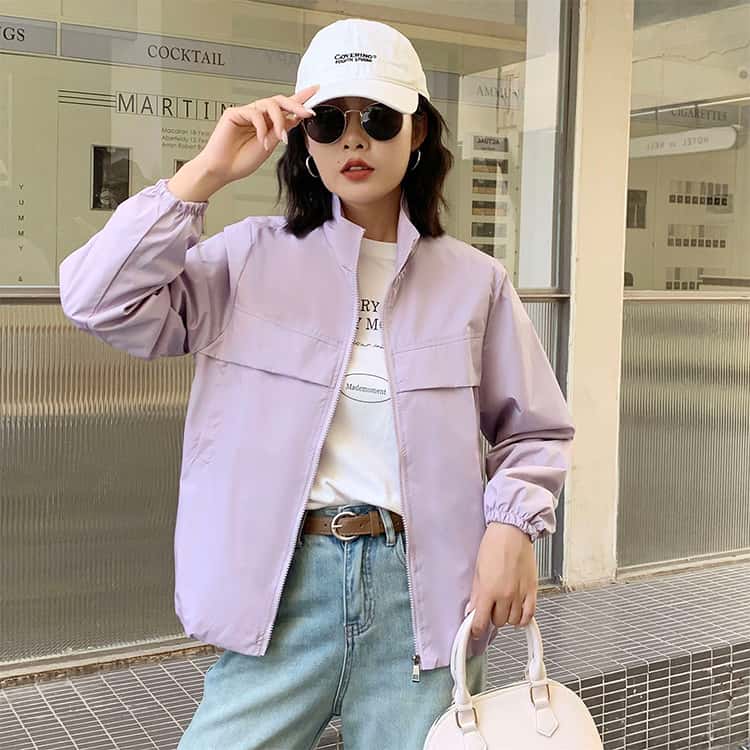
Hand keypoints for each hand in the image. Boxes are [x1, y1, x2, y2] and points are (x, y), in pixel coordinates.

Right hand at [168, 84, 319, 200]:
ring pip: (269, 104)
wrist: (223, 170)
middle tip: (307, 112)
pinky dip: (262, 127)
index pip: (286, 107)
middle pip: (279, 100)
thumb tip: (297, 117)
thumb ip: (281, 129)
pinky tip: (262, 140)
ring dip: (280, 121)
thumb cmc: (242, 161)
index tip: (316, 90)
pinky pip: (254, 113)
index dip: (300, 98)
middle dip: (296, 105)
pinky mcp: (234, 113)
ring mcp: (246, 113)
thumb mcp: (271, 145)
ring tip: (281, 137)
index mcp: (267, 123)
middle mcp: (258, 115)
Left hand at [465, 522, 537, 638]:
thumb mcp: (478, 570)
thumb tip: (471, 610)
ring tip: (503, 606)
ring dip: (507, 616)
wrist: (512, 531)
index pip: (481, 621)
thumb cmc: (494, 545)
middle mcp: (506, 595)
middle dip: (492, 617)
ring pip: (514, 620)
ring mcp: (521, 594)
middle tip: (490, 608)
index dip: (476, 629)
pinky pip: (530, 614)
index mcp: (489, 590)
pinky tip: (518, 613)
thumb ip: (476, 594)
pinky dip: (524, 618)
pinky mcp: (532, 590)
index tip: (475, 630)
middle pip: (499, 622)